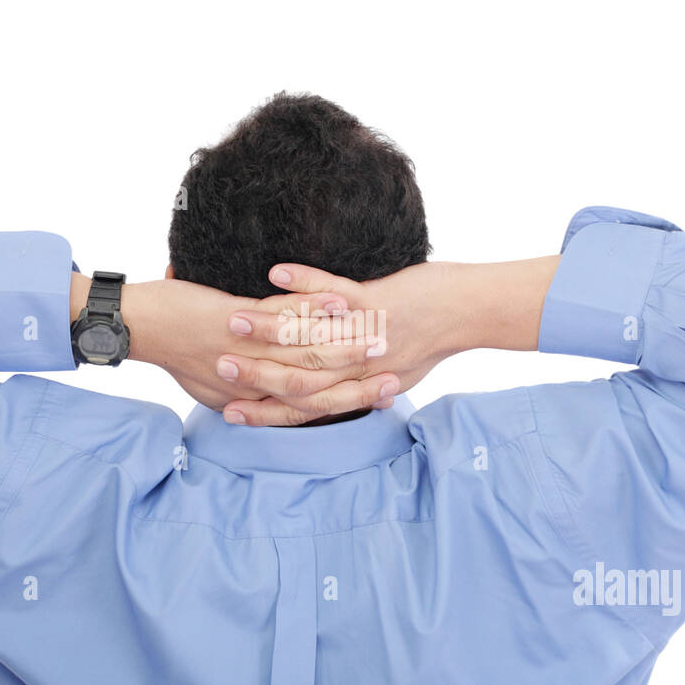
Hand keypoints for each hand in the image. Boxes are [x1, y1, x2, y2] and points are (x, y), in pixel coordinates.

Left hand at [74, 273, 400, 423]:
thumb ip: (240, 387)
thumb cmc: (172, 347)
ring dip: (347, 344)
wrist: (135, 324)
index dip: (347, 404)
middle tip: (396, 376)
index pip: (308, 407)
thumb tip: (264, 391)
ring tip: (383, 335)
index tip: (381, 397)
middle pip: (316, 389)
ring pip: (306, 355)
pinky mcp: (234, 322)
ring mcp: (243, 353)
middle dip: (360, 382)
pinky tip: (342, 300)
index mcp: (246, 398)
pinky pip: (282, 316)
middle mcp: (249, 382)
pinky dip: (314, 306)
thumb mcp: (209, 381)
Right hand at [218, 256, 559, 425]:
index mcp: (357, 388)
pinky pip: (334, 293)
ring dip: (267, 325)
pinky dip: (304, 282)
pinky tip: (275, 272)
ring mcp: (365, 336)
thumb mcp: (388, 374)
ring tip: (231, 316)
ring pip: (307, 337)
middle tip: (217, 364)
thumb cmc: (428, 342)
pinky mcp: (376, 304)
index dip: (264, 411)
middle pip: (296, 377)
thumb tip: (322, 391)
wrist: (468, 313)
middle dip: (252, 371)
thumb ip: (353, 385)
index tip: (229, 409)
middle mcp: (358, 370)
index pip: (302, 408)